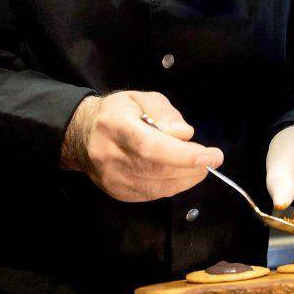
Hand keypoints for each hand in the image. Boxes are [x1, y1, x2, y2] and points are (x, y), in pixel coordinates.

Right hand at [61, 91, 223, 201]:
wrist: (83, 134)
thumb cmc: (118, 112)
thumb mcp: (142, 98)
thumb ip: (165, 113)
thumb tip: (184, 135)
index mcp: (116, 125)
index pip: (151, 146)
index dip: (184, 154)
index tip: (210, 155)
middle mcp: (110, 154)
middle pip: (156, 169)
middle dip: (191, 167)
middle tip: (210, 160)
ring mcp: (111, 177)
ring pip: (156, 186)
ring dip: (185, 179)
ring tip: (198, 166)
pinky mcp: (116, 192)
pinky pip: (151, 194)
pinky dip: (172, 186)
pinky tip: (180, 175)